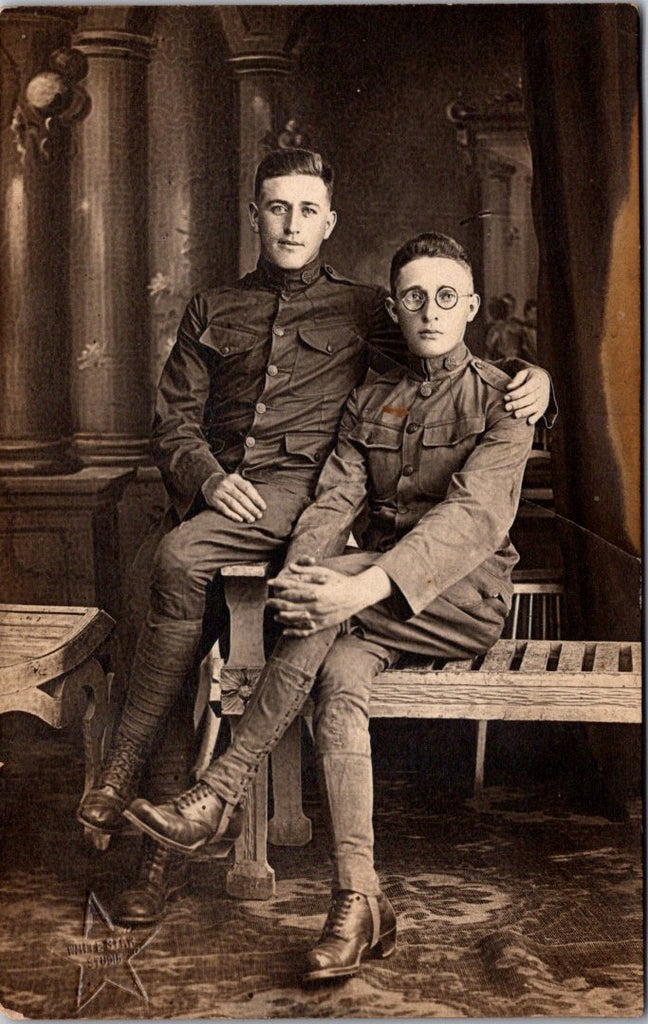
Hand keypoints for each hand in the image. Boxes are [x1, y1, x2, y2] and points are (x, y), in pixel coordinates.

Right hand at [203, 473, 265, 522]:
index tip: (263, 507)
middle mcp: (226, 484)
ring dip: (244, 513)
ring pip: (233, 504)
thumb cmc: (229, 483)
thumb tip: (259, 500)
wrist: (209, 482)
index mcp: (234, 478)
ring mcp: (219, 492)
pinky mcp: (213, 501)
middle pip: (241, 498)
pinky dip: (233, 515)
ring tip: (251, 519)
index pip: (248, 489)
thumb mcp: (237, 480)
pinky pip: (224, 509)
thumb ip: (247, 487)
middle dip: (251, 508)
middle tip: (259, 516)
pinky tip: (240, 519)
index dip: (257, 499)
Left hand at [268, 559, 391, 635]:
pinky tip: (285, 631)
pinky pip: (306, 630)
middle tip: (268, 601)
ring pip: (296, 619)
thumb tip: (290, 567)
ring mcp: (319, 617)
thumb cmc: (340, 581)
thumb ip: (306, 571)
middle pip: (290, 605)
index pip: (292, 588)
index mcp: (315, 591)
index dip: (279, 585)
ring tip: (275, 615)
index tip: (270, 582)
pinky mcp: (322, 625)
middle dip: (277, 602)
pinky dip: (294, 632)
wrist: (357, 595)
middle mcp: (316, 605)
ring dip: (283, 617)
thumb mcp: (324, 573)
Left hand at [504, 367, 549, 424]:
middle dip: (518, 404)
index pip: (527, 388)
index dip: (516, 394)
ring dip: (525, 412)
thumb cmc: (528, 377)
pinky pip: (541, 412)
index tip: (505, 397)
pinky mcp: (544, 406)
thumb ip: (516, 380)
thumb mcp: (523, 373)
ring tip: (515, 415)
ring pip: (536, 406)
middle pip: (531, 398)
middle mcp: (542, 390)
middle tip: (507, 407)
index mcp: (537, 380)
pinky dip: (536, 417)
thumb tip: (508, 388)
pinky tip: (529, 422)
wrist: (543, 378)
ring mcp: (544, 398)